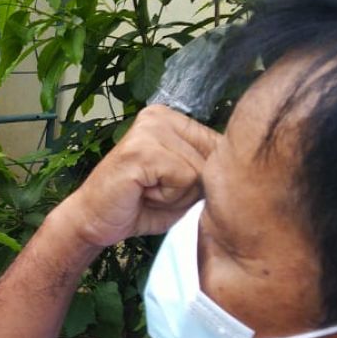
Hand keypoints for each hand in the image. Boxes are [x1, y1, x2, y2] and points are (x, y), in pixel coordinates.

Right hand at [55, 105, 219, 247]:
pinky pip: (184, 177)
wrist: (94, 221)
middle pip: (212, 158)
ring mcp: (149, 129)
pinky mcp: (142, 149)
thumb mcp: (183, 183)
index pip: (218, 145)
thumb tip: (243, 166)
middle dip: (191, 188)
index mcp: (169, 119)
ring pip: (199, 170)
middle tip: (155, 193)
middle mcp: (158, 116)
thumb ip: (207, 168)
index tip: (167, 185)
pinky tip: (143, 194)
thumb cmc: (138, 205)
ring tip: (149, 193)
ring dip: (179, 194)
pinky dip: (168, 197)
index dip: (203, 178)